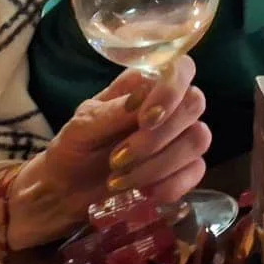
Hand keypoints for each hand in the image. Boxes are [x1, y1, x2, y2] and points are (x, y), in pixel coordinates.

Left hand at [8, 55, 210, 247]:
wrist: (66, 194)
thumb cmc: (73, 150)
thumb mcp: (80, 128)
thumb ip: (112, 113)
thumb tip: (142, 100)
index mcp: (145, 85)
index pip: (180, 69)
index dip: (172, 90)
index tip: (146, 119)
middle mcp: (171, 106)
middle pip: (195, 104)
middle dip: (157, 136)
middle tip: (118, 158)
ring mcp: (181, 138)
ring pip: (198, 139)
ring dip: (158, 165)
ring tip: (119, 180)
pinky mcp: (185, 169)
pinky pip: (197, 171)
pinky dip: (169, 185)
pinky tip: (142, 192)